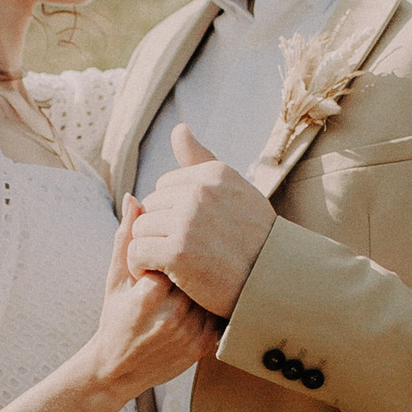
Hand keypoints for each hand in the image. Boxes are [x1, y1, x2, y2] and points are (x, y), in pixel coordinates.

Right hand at [87, 199, 217, 403]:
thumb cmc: (114, 316)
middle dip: (193, 264)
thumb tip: (134, 198)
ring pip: (209, 291)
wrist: (117, 369)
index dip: (175, 248)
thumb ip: (127, 237)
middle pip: (196, 271)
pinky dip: (212, 303)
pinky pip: (216, 313)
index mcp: (148, 294)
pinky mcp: (202, 346)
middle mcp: (172, 314)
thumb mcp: (116, 278)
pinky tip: (203, 299)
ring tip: (197, 279)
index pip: (175, 252)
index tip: (171, 247)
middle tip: (190, 259)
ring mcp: (189, 332)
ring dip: (206, 283)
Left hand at [122, 126, 276, 315]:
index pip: (165, 185)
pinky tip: (158, 275)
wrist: (274, 283)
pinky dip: (141, 266)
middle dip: (159, 229)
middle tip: (181, 252)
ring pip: (140, 228)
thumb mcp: (235, 190)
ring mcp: (187, 220)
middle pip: (150, 205)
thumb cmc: (255, 240)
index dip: (173, 212)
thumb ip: (201, 161)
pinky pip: (137, 251)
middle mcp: (200, 191)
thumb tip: (178, 129)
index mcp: (213, 173)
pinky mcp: (177, 252)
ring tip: (169, 265)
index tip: (191, 233)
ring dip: (149, 249)